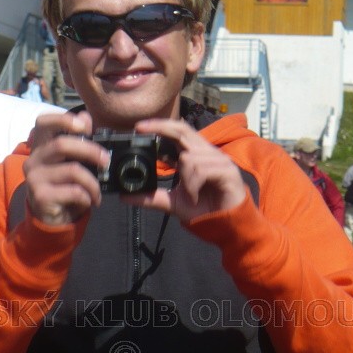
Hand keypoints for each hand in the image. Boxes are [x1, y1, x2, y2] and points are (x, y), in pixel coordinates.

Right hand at [23, 112, 109, 224]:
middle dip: (90, 151)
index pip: (43, 122)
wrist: (52, 217)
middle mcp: (33, 159)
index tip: (85, 127)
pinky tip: (89, 201)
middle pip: (62, 144)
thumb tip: (85, 116)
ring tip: (97, 191)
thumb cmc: (63, 185)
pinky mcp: (40, 195)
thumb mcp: (71, 161)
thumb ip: (78, 138)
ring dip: (93, 182)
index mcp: (41, 145)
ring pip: (72, 170)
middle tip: (106, 160)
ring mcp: (34, 177)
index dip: (64, 119)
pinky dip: (87, 196)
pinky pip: (73, 191)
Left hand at [121, 118, 246, 222]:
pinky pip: (201, 169)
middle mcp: (206, 153)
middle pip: (183, 130)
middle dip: (161, 127)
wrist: (226, 227)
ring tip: (190, 194)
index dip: (159, 126)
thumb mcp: (172, 203)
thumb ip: (151, 197)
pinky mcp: (228, 170)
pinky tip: (196, 195)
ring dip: (184, 179)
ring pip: (189, 157)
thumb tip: (125, 196)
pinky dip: (193, 184)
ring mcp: (219, 160)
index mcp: (194, 155)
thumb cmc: (204, 210)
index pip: (177, 131)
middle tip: (142, 130)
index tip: (139, 127)